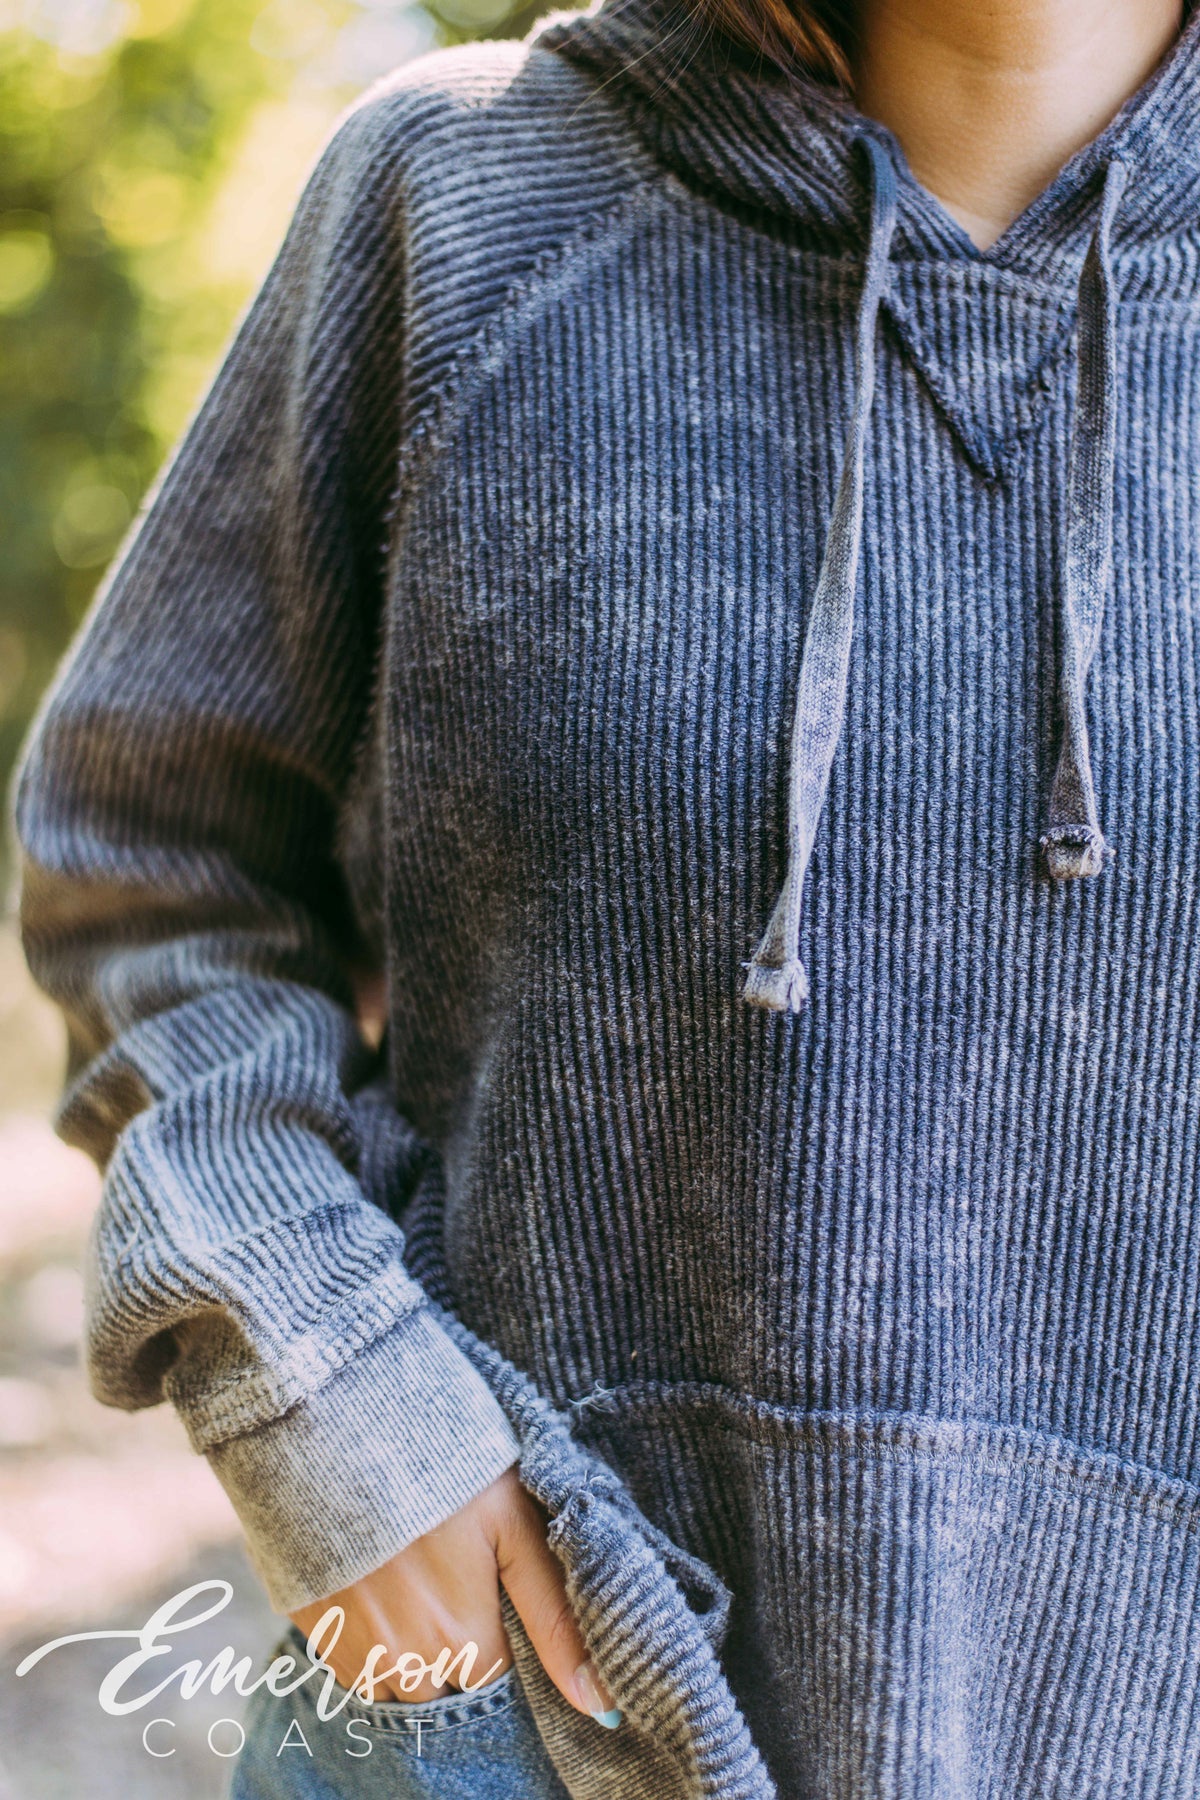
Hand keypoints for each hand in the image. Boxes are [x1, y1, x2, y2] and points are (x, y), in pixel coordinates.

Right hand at [288, 1464, 620, 1724]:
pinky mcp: (317, 1634)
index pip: (504, 1685)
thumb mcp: (513, 1524)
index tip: (502, 1601)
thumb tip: (602, 1706)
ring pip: (404, 1687)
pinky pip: (358, 1672)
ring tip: (424, 1585)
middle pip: (452, 1691)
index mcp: (467, 1644)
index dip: (510, 1647)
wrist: (333, 1424)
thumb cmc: (439, 1466)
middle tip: (463, 1587)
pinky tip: (386, 1589)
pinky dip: (377, 1646)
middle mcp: (410, 1667)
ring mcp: (357, 1655)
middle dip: (465, 1656)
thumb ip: (556, 1619)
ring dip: (420, 1655)